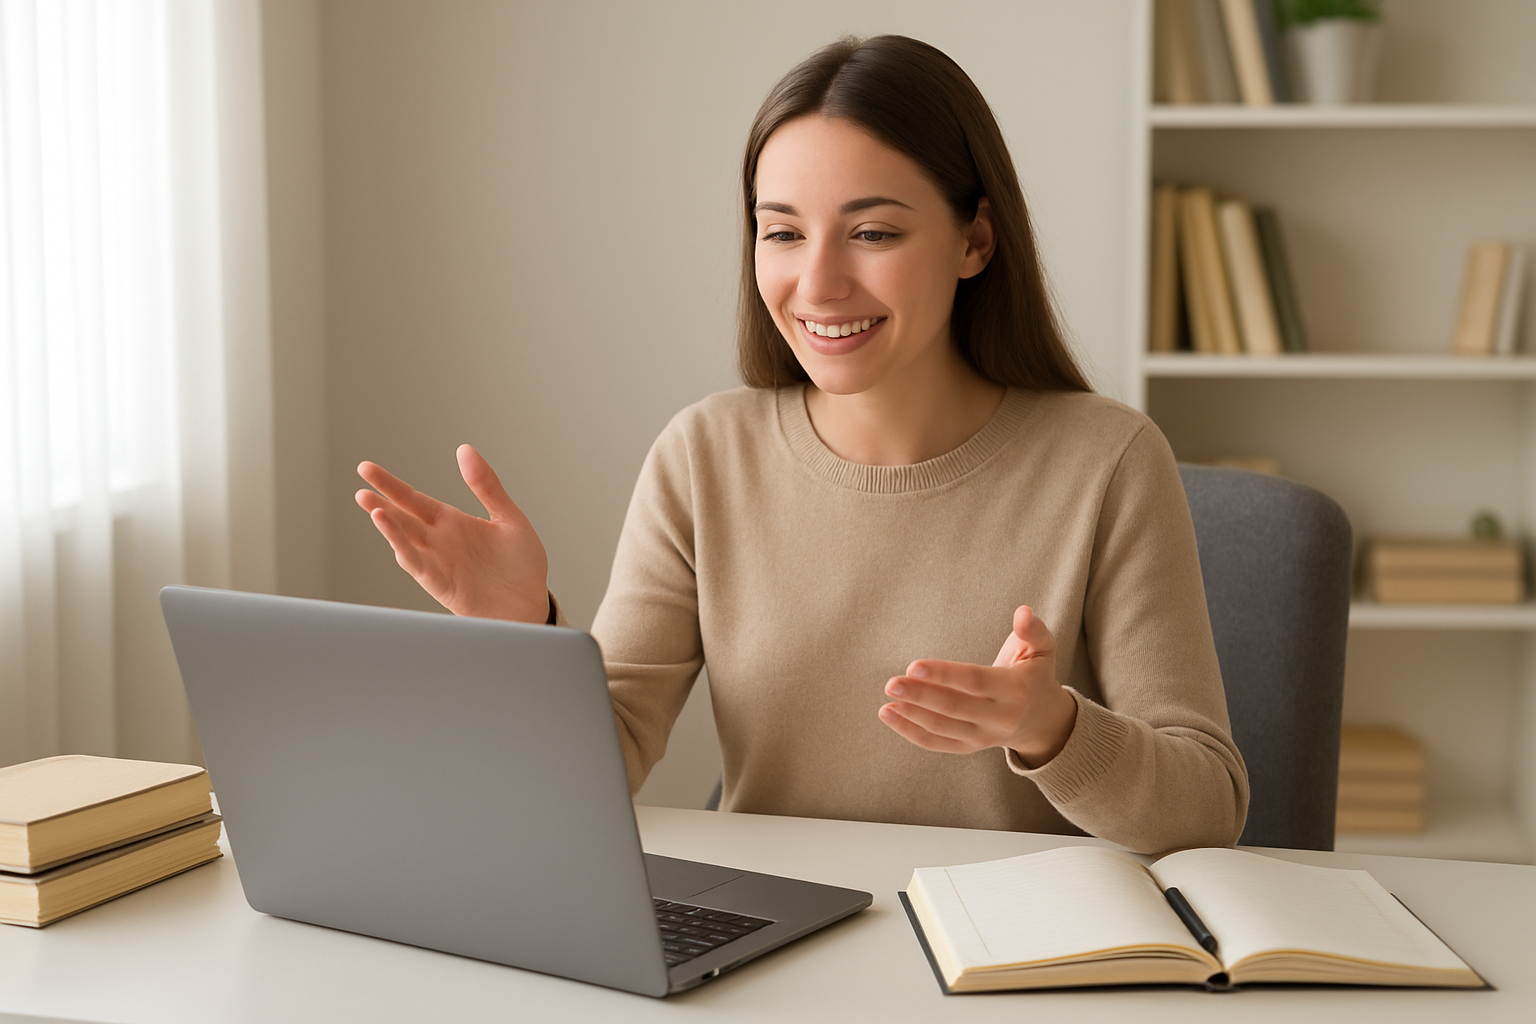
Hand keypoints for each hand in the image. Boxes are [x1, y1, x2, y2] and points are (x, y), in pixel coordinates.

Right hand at [355, 445, 550, 622]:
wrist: (531, 605)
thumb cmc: (521, 565)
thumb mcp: (508, 517)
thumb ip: (486, 485)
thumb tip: (465, 449)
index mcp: (452, 522)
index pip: (413, 499)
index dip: (390, 485)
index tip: (365, 469)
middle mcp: (439, 541)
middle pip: (402, 516)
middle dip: (380, 500)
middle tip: (360, 484)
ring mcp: (438, 562)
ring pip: (404, 540)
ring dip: (388, 525)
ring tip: (372, 506)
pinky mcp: (441, 583)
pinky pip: (417, 564)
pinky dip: (403, 549)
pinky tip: (392, 534)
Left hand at [878, 606, 1076, 767]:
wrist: (1042, 720)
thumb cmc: (1035, 675)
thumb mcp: (1043, 650)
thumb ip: (1034, 630)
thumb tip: (1022, 612)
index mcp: (1016, 691)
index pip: (975, 682)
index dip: (944, 674)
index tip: (914, 665)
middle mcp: (1000, 718)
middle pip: (954, 707)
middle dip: (920, 696)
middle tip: (891, 684)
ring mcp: (983, 736)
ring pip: (943, 728)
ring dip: (911, 715)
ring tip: (887, 700)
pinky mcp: (969, 747)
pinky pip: (937, 743)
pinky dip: (910, 732)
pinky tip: (889, 715)